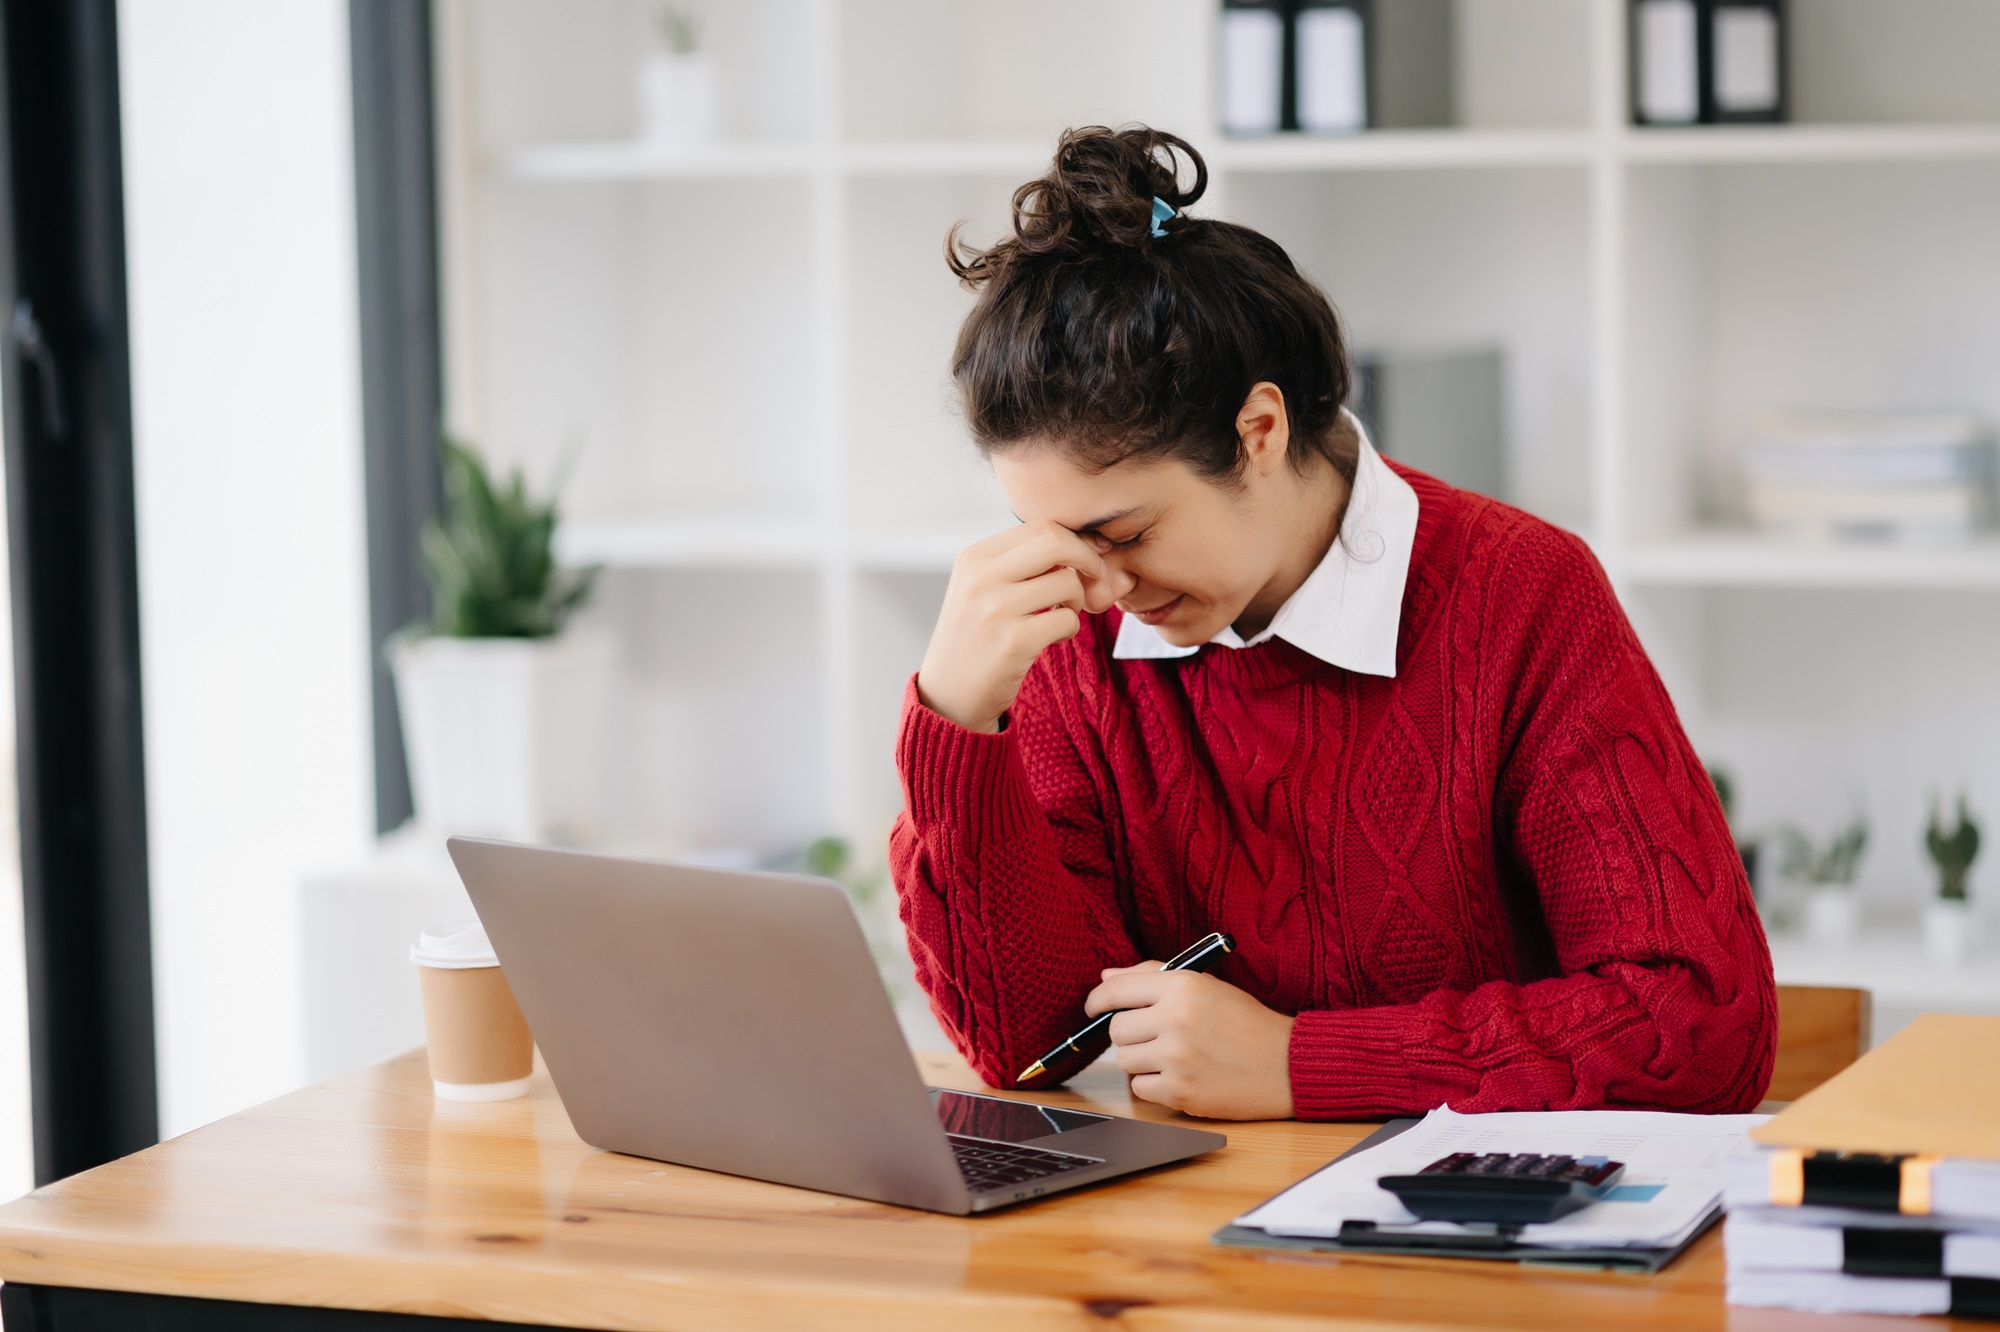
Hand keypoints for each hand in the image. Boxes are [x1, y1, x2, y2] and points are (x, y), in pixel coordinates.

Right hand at [916, 520, 1107, 732]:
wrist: (949, 696)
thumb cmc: (975, 637)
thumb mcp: (981, 589)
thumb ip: (1021, 562)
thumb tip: (1086, 541)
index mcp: (974, 557)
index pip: (1041, 526)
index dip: (1075, 540)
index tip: (1087, 558)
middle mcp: (981, 578)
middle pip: (1057, 542)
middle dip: (1088, 558)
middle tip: (1095, 576)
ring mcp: (996, 610)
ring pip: (1068, 583)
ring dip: (1078, 600)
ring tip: (1062, 614)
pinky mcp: (1014, 642)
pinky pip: (1068, 620)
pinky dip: (1070, 629)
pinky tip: (1053, 638)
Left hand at [1087, 962, 1295, 1120]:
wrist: (1287, 1065)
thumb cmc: (1245, 1023)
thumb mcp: (1204, 986)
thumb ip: (1152, 977)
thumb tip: (1106, 976)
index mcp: (1181, 985)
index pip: (1116, 989)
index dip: (1097, 1000)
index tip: (1092, 1008)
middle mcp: (1176, 1018)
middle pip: (1116, 1030)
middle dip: (1129, 1034)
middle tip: (1155, 1036)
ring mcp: (1177, 1058)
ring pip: (1124, 1060)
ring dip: (1141, 1061)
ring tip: (1173, 1057)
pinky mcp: (1180, 1092)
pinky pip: (1140, 1089)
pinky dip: (1154, 1086)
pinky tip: (1182, 1077)